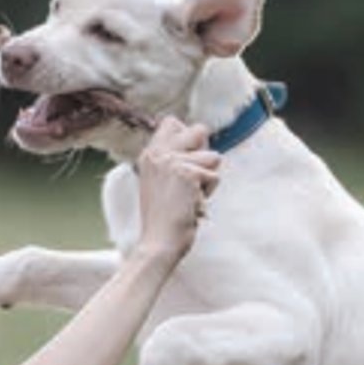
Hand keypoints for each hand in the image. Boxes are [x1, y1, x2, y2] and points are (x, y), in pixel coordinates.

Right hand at [134, 117, 219, 264]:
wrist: (158, 242)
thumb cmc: (163, 219)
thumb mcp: (160, 182)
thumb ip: (173, 160)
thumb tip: (201, 138)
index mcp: (149, 154)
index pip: (172, 122)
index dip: (188, 138)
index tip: (186, 165)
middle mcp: (158, 153)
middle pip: (199, 130)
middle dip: (205, 154)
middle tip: (193, 178)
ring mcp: (172, 161)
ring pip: (213, 158)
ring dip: (207, 181)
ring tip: (190, 197)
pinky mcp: (187, 173)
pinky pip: (214, 177)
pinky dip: (208, 194)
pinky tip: (192, 205)